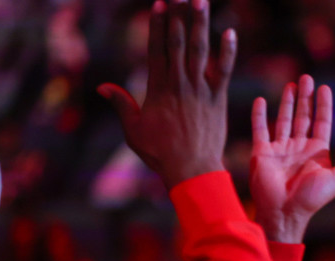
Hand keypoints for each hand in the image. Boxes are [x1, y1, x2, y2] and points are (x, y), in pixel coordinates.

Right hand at [97, 0, 235, 187]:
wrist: (192, 170)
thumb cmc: (161, 153)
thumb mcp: (134, 130)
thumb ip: (122, 104)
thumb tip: (103, 87)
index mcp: (158, 89)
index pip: (157, 49)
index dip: (158, 25)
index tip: (160, 4)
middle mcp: (179, 85)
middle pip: (178, 43)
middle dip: (179, 16)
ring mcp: (200, 91)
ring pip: (200, 51)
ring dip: (201, 24)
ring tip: (201, 0)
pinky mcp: (218, 100)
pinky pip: (224, 72)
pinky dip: (228, 53)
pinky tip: (230, 32)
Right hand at [250, 74, 334, 242]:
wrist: (284, 212)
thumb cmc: (312, 199)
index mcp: (318, 152)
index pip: (322, 122)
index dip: (324, 106)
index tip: (325, 88)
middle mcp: (299, 147)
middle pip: (303, 116)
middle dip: (306, 97)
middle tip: (306, 77)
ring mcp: (280, 148)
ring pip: (284, 119)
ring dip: (288, 102)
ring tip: (291, 84)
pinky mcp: (262, 151)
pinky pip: (260, 129)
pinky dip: (260, 114)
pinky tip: (262, 100)